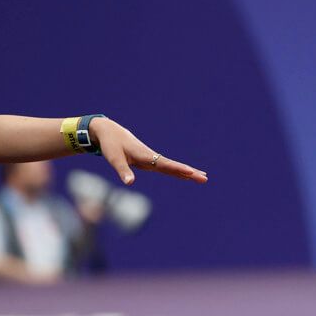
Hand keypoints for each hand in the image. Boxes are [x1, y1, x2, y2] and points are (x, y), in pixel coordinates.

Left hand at [89, 118, 207, 185]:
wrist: (110, 132)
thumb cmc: (111, 145)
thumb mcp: (114, 159)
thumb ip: (123, 171)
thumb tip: (130, 183)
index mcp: (146, 156)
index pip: (165, 165)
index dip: (178, 169)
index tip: (191, 172)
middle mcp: (152, 157)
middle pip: (174, 166)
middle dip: (190, 172)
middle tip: (205, 178)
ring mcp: (153, 159)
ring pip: (174, 167)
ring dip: (188, 172)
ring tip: (202, 177)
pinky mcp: (150, 161)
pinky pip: (168, 168)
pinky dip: (178, 172)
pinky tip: (186, 176)